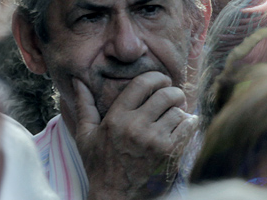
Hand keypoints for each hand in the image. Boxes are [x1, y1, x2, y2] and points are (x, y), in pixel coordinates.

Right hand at [73, 72, 196, 199]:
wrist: (114, 197)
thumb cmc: (99, 166)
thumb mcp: (85, 135)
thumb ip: (84, 105)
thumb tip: (77, 81)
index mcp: (116, 118)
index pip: (142, 83)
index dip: (156, 77)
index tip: (161, 81)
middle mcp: (136, 126)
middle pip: (166, 94)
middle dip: (173, 92)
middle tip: (173, 96)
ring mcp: (154, 140)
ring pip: (178, 111)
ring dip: (180, 110)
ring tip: (175, 114)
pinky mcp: (169, 153)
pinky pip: (188, 127)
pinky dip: (189, 123)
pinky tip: (184, 125)